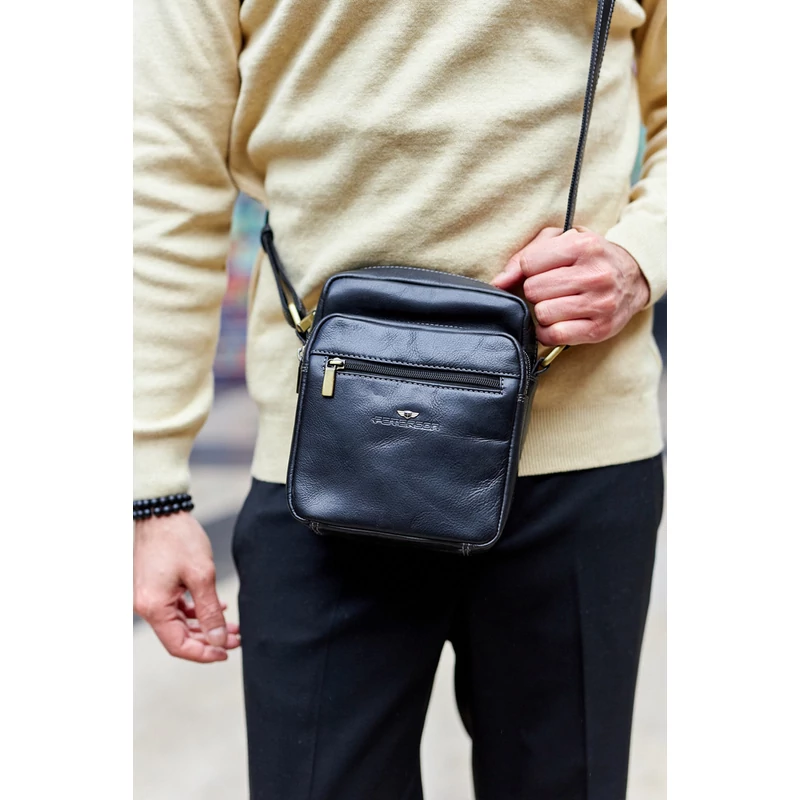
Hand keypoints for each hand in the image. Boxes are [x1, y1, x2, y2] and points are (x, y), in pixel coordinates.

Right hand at [134, 512, 239, 662]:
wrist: (162, 512)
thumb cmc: (179, 539)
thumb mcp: (202, 575)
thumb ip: (210, 611)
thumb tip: (217, 639)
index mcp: (153, 607)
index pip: (178, 645)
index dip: (203, 654)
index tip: (226, 652)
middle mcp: (146, 606)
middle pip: (179, 636)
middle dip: (209, 640)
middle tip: (237, 638)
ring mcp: (149, 597)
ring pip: (179, 623)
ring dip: (206, 626)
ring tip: (232, 626)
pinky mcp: (155, 588)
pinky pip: (176, 609)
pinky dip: (196, 612)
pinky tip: (217, 607)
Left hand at [491, 226, 649, 345]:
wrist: (632, 278)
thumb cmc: (589, 259)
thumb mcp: (561, 242)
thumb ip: (526, 255)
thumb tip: (499, 281)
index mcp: (583, 246)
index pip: (529, 264)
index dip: (526, 270)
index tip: (537, 272)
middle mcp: (595, 275)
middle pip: (534, 290)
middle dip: (535, 291)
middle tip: (549, 289)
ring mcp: (600, 304)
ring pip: (543, 313)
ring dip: (542, 311)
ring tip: (555, 303)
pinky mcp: (599, 329)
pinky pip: (554, 336)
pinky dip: (547, 332)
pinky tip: (556, 322)